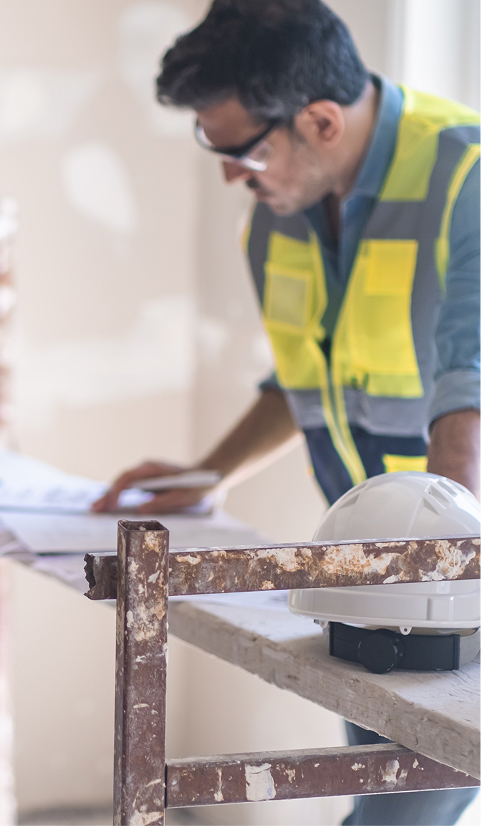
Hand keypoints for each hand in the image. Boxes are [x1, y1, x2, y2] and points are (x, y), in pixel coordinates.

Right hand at [92, 460, 217, 513]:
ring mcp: (146, 474)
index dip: (116, 490)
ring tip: (96, 509)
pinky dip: (118, 496)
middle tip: (94, 509)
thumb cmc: (196, 486)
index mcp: (153, 469)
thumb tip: (140, 510)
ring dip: (110, 496)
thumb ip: (162, 502)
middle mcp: (146, 469)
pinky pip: (129, 488)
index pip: (128, 477)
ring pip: (123, 484)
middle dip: (107, 495)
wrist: (208, 477)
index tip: (109, 503)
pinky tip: (110, 506)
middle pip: (121, 481)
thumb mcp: (182, 497)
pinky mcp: (148, 482)